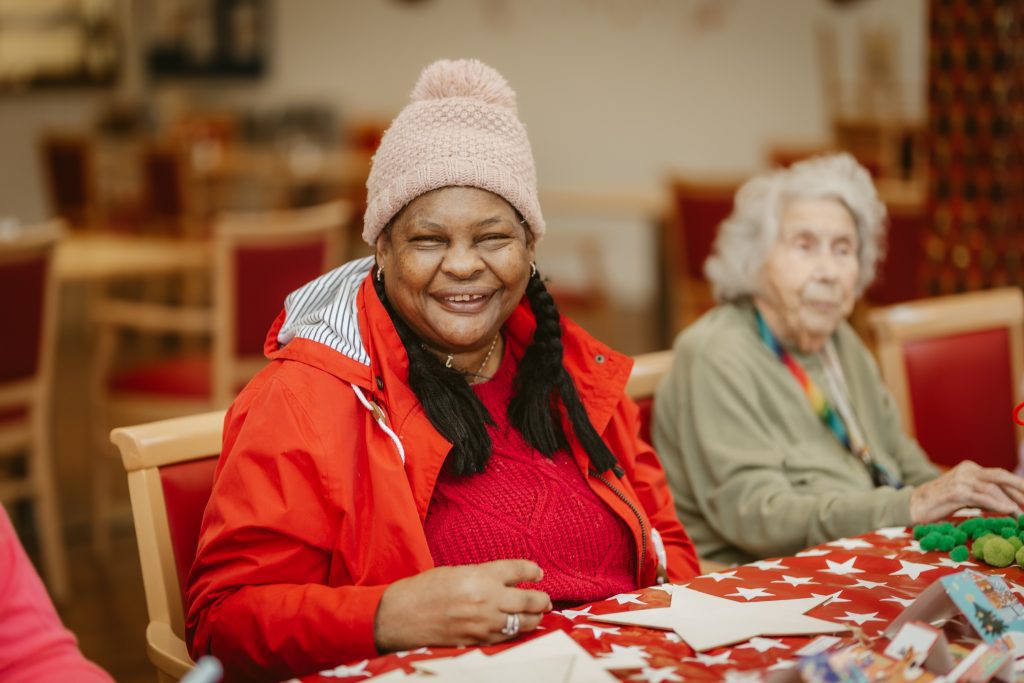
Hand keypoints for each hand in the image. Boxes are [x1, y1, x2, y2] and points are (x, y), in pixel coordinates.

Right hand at [373, 559, 551, 651]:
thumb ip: (482, 575)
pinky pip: (508, 637)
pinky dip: (518, 632)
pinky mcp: (479, 641)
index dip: (533, 571)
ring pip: (525, 622)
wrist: (401, 616)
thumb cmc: (424, 590)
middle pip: (530, 599)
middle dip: (542, 599)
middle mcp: (488, 599)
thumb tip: (504, 581)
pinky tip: (519, 628)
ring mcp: (485, 623)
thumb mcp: (456, 571)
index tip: (538, 573)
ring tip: (538, 615)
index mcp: (481, 575)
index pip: (519, 570)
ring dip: (535, 618)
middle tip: (545, 599)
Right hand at [909, 461, 1023, 522]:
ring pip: (992, 488)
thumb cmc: (941, 503)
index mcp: (970, 468)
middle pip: (1000, 476)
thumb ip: (985, 496)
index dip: (1016, 486)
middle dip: (1019, 487)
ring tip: (1021, 514)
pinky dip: (998, 504)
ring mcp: (961, 479)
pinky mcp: (956, 492)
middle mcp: (967, 470)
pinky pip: (982, 497)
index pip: (999, 476)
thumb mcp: (967, 496)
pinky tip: (1009, 510)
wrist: (915, 506)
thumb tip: (1010, 504)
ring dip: (1010, 502)